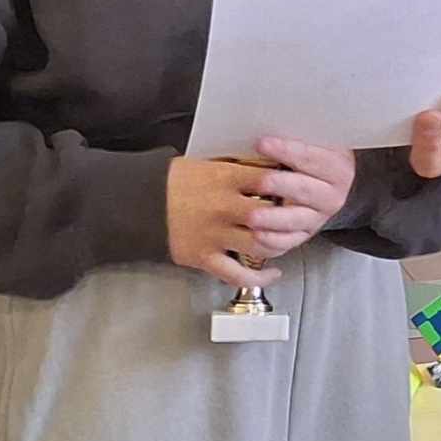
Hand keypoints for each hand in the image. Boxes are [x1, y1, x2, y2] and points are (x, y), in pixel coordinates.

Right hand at [165, 140, 356, 286]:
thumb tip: (274, 164)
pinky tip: (273, 272)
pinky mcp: (204, 257)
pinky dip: (260, 277)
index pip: (269, 179)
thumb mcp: (207, 163)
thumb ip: (238, 167)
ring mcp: (214, 235)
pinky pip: (238, 274)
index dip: (291, 185)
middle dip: (290, 217)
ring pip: (261, 245)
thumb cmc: (174, 180)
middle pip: (270, 215)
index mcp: (225, 179)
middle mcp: (223, 207)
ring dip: (281, 245)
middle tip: (302, 218)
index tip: (303, 187)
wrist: (138, 203)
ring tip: (289, 241)